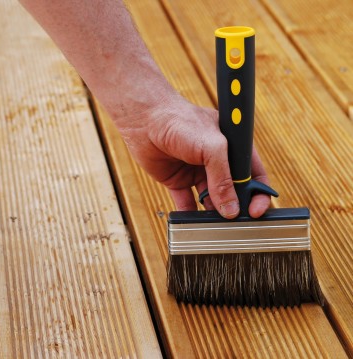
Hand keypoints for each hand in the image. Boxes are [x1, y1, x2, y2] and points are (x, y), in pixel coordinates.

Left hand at [115, 93, 270, 218]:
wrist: (144, 118)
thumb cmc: (180, 121)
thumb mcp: (212, 147)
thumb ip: (223, 177)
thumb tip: (231, 208)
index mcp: (232, 147)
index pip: (252, 173)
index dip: (258, 192)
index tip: (257, 210)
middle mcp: (216, 160)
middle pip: (233, 190)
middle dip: (236, 206)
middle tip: (235, 224)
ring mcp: (197, 171)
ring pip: (210, 199)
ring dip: (213, 213)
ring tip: (214, 226)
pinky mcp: (177, 179)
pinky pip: (186, 201)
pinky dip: (189, 214)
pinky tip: (192, 224)